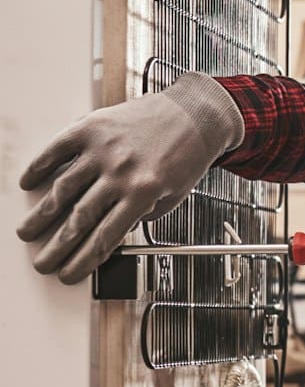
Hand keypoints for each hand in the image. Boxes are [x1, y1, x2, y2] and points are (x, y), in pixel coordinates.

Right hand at [16, 74, 243, 283]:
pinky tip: (29, 184)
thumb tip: (110, 232)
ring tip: (27, 232)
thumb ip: (141, 214)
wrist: (195, 113)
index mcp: (144, 192)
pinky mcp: (93, 127)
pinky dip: (40, 167)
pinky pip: (59, 149)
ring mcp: (104, 148)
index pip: (105, 237)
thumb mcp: (173, 196)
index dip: (83, 261)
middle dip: (57, 247)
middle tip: (42, 262)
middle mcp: (121, 171)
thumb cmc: (186, 154)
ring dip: (41, 215)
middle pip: (79, 219)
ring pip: (63, 188)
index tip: (68, 273)